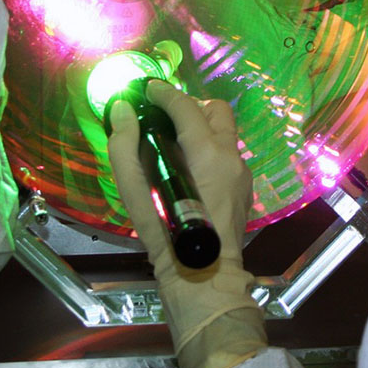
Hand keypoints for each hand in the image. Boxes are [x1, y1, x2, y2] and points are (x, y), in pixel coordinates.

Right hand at [108, 81, 265, 367]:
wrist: (204, 279)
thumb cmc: (166, 236)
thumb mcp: (135, 193)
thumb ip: (125, 147)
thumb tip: (123, 110)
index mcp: (207, 152)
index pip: (185, 106)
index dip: (163, 92)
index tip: (147, 88)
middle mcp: (230, 155)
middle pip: (215, 109)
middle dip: (191, 105)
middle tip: (165, 116)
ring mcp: (242, 171)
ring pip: (224, 131)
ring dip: (201, 126)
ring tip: (175, 141)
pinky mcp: (244, 187)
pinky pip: (227, 152)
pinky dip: (208, 147)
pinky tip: (188, 167)